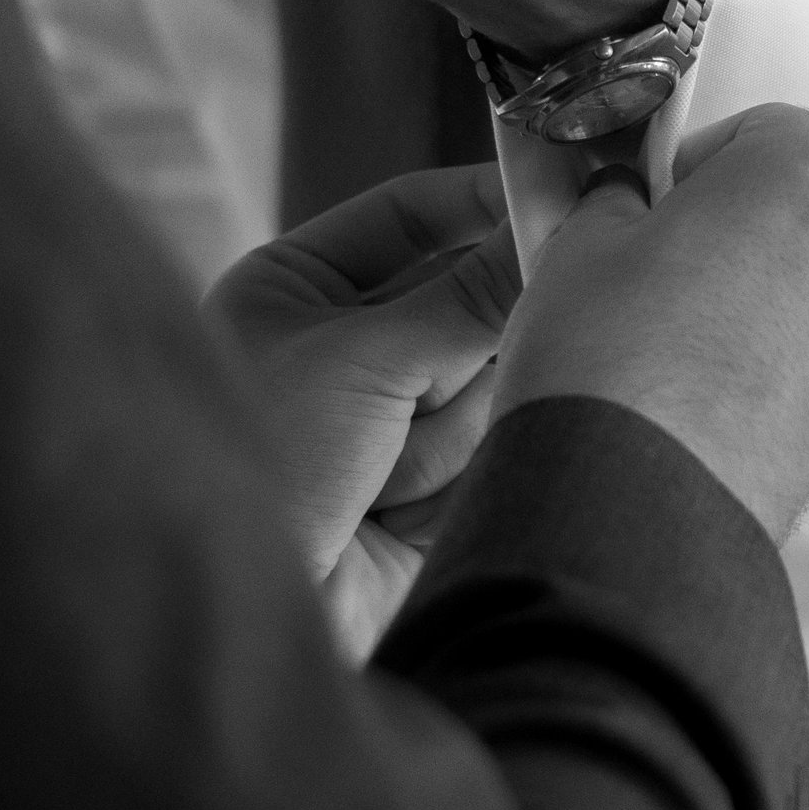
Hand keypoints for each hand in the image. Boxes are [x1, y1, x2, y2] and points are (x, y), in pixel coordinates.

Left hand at [202, 165, 520, 654]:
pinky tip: (398, 502)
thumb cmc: (268, 464)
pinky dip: (458, 467)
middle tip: (487, 339)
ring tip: (384, 468)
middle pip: (461, 295)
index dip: (481, 202)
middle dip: (464, 331)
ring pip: (482, 372)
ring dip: (448, 418)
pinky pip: (484, 443)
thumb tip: (553, 231)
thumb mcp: (364, 359)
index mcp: (295, 288)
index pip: (407, 214)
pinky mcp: (422, 485)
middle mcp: (340, 344)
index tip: (560, 190)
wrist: (248, 619)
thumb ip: (467, 297)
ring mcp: (384, 416)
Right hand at [497, 105, 808, 539]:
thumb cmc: (615, 353)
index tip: (654, 199)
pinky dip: (781, 332)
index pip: (762, 125)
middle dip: (745, 211)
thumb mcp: (586, 238)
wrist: (641, 494)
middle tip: (667, 254)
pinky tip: (711, 368)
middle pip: (807, 190)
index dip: (696, 161)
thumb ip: (618, 198)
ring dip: (766, 272)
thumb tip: (626, 202)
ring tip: (684, 319)